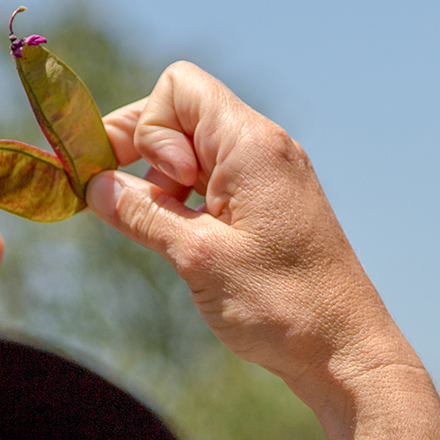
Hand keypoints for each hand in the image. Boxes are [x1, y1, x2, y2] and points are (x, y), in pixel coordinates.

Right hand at [88, 63, 439, 439]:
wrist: (345, 352)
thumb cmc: (281, 305)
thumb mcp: (197, 256)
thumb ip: (142, 213)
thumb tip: (94, 186)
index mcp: (252, 145)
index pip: (179, 88)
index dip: (148, 128)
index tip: (162, 184)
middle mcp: (266, 148)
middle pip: (183, 113)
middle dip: (142, 151)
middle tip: (123, 202)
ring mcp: (272, 177)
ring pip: (196, 150)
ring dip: (164, 182)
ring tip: (169, 233)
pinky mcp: (274, 207)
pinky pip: (217, 180)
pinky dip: (189, 200)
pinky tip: (186, 241)